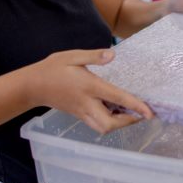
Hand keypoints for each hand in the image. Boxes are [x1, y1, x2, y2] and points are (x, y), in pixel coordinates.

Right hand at [28, 49, 153, 133]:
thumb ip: (94, 56)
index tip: (150, 112)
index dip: (136, 106)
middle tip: (141, 113)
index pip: (117, 98)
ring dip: (119, 124)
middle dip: (128, 122)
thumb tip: (113, 54)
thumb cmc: (53, 68)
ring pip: (104, 128)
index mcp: (89, 87)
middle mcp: (87, 103)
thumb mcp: (72, 56)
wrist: (32, 85)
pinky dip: (110, 122)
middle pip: (111, 124)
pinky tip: (114, 110)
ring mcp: (82, 112)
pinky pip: (97, 125)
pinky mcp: (79, 115)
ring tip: (129, 112)